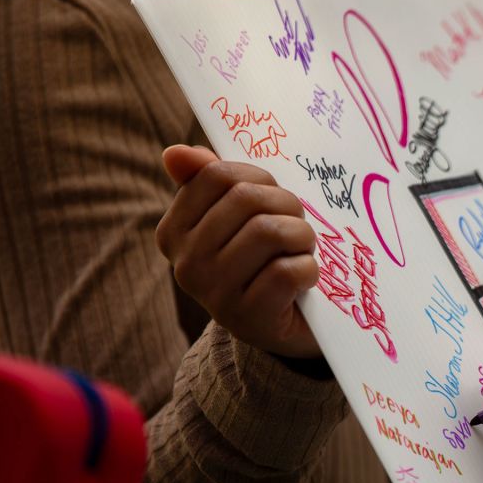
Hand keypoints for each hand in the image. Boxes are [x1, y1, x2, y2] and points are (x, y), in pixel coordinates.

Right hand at [157, 145, 320, 358]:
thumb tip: (176, 152)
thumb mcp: (237, 220)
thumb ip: (208, 182)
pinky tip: (304, 279)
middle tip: (297, 227)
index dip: (261, 179)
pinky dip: (309, 269)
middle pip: (248, 199)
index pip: (218, 175)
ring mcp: (214, 295)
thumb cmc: (263, 262)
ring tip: (302, 251)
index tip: (272, 201)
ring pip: (270, 231)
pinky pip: (287, 271)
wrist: (287, 329)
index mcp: (174, 233)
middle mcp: (186, 265)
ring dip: (301, 236)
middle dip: (287, 206)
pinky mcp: (249, 318)